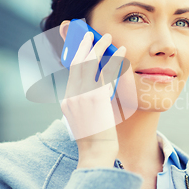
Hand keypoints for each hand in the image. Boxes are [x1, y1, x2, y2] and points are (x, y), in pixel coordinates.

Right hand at [60, 30, 126, 168]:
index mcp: (67, 101)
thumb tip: (100, 83)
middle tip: (90, 33)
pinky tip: (120, 51)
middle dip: (83, 45)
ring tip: (106, 36)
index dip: (75, 55)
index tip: (81, 44)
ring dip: (98, 47)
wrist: (95, 154)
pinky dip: (113, 59)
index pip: (71, 72)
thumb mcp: (86, 117)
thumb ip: (89, 100)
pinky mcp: (95, 98)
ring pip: (88, 64)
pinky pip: (104, 72)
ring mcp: (81, 97)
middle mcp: (71, 96)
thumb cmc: (95, 138)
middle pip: (76, 63)